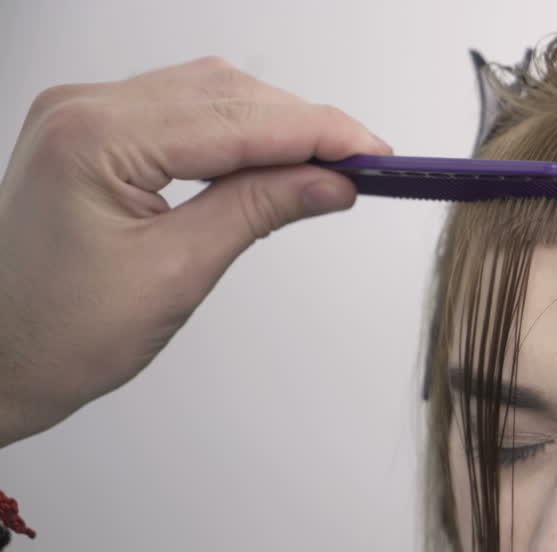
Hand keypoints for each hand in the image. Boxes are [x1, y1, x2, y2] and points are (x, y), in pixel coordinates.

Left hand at [0, 56, 390, 445]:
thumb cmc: (59, 334)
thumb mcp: (177, 273)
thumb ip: (259, 210)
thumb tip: (331, 181)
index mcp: (97, 139)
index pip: (239, 119)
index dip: (320, 132)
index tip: (378, 153)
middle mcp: (85, 108)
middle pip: (227, 93)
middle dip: (304, 125)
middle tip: (367, 166)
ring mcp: (84, 116)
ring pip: (209, 95)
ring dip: (274, 126)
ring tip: (329, 167)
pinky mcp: (92, 134)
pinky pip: (181, 112)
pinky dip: (237, 133)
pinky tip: (272, 161)